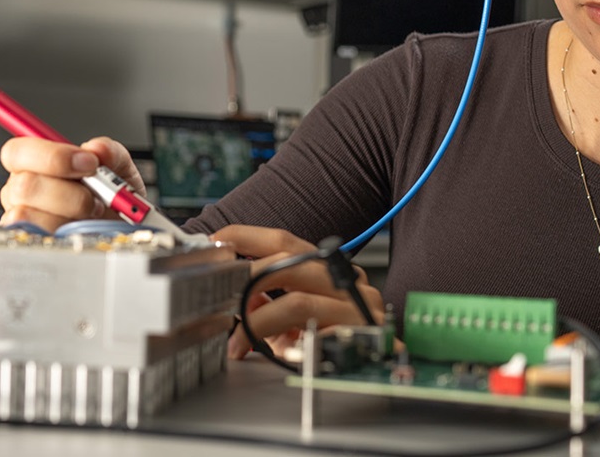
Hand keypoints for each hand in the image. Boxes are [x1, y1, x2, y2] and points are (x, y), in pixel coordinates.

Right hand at [0, 136, 144, 231]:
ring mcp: (25, 219)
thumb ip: (108, 150)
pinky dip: (68, 232)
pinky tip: (83, 226)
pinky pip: (41, 237)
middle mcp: (23, 189)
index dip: (51, 157)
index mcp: (34, 162)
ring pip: (30, 215)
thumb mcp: (117, 164)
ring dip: (71, 213)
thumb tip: (96, 149)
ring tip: (93, 211)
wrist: (124, 222)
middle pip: (24, 186)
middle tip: (97, 194)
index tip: (90, 162)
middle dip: (69, 192)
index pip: (17, 152)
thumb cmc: (111, 192)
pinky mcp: (35, 241)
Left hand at [212, 225, 385, 359]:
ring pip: (297, 301)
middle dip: (244, 279)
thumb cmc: (342, 332)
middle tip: (218, 296)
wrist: (385, 361)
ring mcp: (356, 305)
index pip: (281, 239)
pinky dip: (284, 346)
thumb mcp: (303, 312)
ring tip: (235, 340)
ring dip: (256, 321)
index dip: (242, 238)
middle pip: (287, 263)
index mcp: (326, 265)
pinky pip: (315, 337)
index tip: (213, 245)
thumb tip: (239, 295)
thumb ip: (273, 299)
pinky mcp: (360, 335)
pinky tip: (267, 354)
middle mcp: (343, 278)